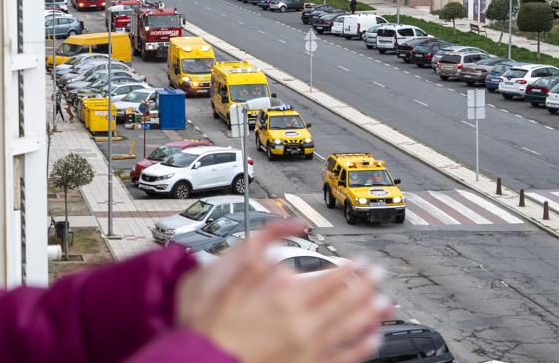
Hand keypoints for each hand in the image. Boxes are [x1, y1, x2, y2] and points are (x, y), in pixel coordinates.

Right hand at [177, 221, 393, 362]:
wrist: (210, 362)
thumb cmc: (217, 329)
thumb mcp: (230, 287)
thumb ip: (254, 264)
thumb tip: (273, 245)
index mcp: (285, 300)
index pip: (329, 280)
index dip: (350, 268)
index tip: (361, 261)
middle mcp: (303, 324)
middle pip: (347, 300)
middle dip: (367, 284)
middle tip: (379, 273)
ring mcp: (310, 347)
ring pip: (352, 327)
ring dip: (371, 312)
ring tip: (385, 301)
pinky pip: (345, 357)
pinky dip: (364, 347)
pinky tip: (373, 338)